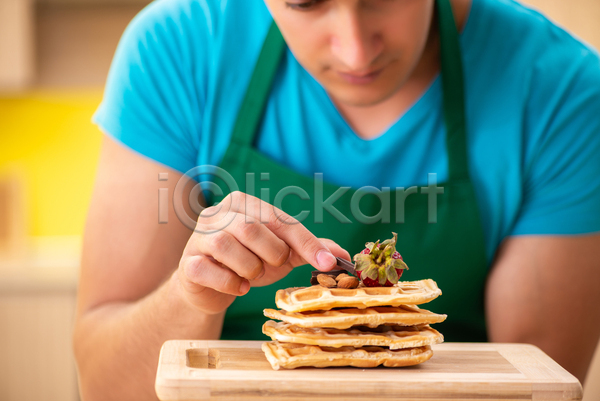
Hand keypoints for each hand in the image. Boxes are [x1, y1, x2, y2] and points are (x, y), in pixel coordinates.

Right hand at [175, 191, 349, 314]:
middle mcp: (217, 213)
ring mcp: (198, 237)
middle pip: (251, 228)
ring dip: (250, 269)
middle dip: (271, 254)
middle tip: (272, 267)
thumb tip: (345, 256)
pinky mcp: (187, 263)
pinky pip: (210, 270)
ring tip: (252, 276)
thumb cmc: (248, 263)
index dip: (306, 242)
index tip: (329, 263)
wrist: (210, 288)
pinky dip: (231, 283)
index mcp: (242, 203)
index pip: (279, 219)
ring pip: (228, 246)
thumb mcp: (282, 254)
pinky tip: (237, 286)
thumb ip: (309, 249)